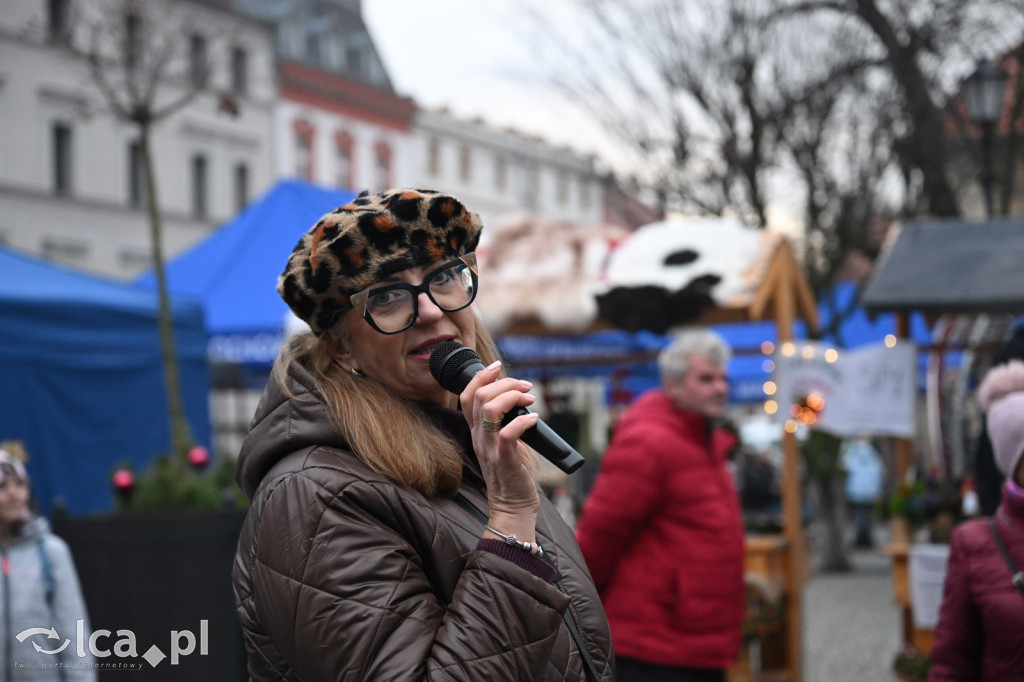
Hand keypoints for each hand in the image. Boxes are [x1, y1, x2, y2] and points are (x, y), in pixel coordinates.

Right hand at [461, 361, 540, 540]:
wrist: (512, 507)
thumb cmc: (512, 473)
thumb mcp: (504, 442)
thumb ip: (506, 421)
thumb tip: (520, 398)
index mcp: (477, 431)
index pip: (467, 396)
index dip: (480, 376)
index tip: (497, 367)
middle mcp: (479, 437)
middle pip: (479, 396)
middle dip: (504, 382)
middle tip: (525, 386)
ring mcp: (490, 449)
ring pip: (490, 409)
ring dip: (513, 396)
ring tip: (530, 399)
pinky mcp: (504, 459)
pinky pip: (508, 433)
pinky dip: (524, 421)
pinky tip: (535, 420)